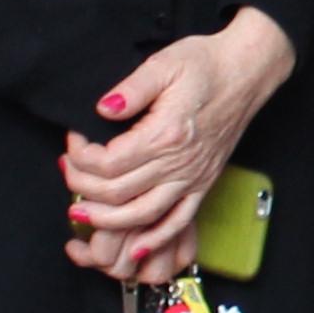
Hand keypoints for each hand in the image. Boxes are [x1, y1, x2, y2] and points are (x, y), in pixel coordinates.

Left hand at [61, 11, 295, 280]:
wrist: (247, 71)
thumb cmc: (206, 64)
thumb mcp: (164, 64)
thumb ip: (130, 89)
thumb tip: (102, 109)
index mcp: (165, 134)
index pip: (109, 163)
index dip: (81, 158)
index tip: (72, 142)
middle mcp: (179, 163)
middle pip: (118, 194)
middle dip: (83, 188)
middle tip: (67, 171)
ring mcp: (193, 178)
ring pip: (143, 215)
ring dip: (108, 221)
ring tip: (81, 213)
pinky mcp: (203, 183)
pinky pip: (179, 222)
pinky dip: (156, 239)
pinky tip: (135, 248)